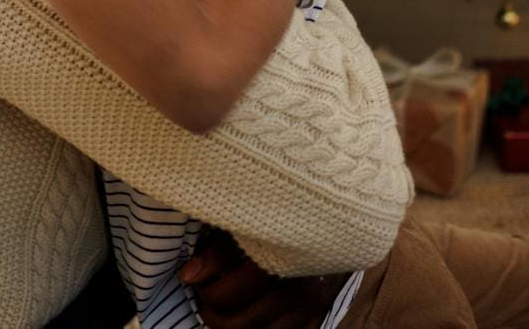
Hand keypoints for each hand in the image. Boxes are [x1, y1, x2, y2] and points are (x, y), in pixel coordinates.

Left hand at [181, 228, 345, 328]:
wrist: (342, 212)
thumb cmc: (285, 211)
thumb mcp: (251, 221)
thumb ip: (218, 250)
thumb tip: (186, 276)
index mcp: (280, 260)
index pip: (225, 295)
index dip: (202, 290)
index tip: (191, 277)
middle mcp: (300, 289)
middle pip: (239, 323)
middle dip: (212, 312)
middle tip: (203, 295)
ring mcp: (311, 307)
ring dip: (232, 326)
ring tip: (219, 307)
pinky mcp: (317, 314)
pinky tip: (247, 313)